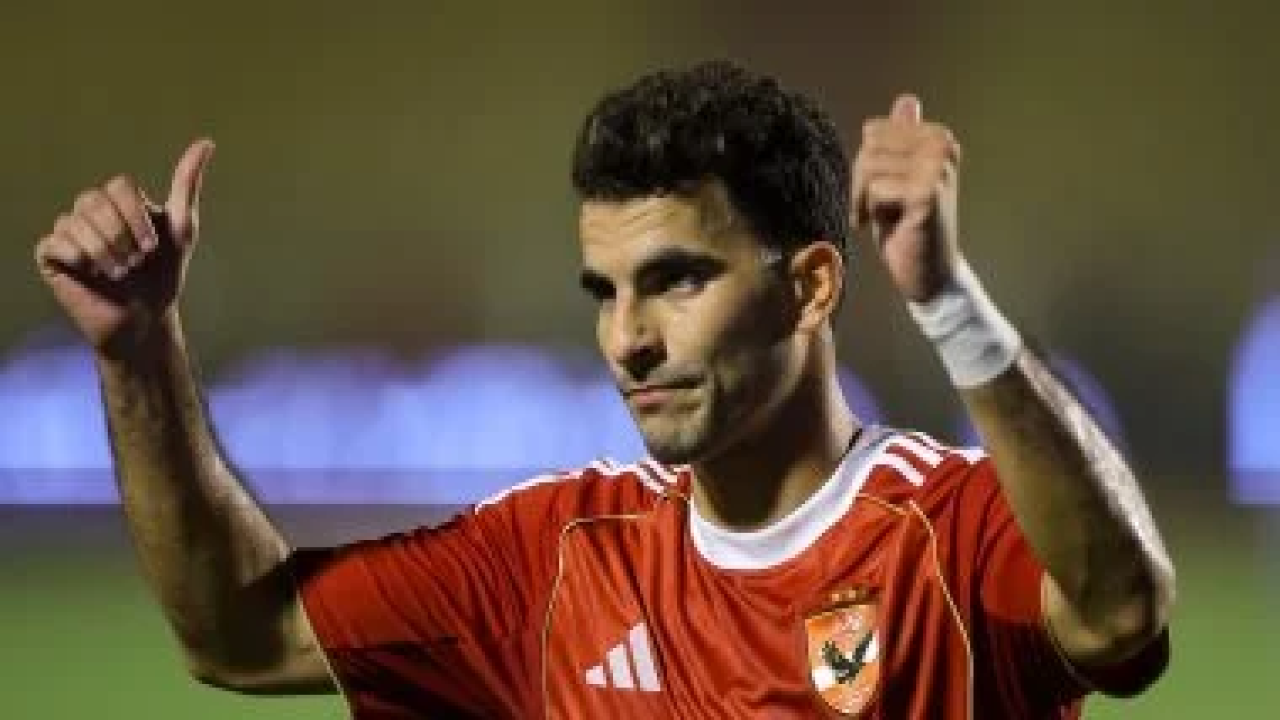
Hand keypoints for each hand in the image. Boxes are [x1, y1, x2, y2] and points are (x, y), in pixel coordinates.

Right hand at [34, 139, 214, 352]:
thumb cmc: (164, 275)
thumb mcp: (182, 228)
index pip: (120, 186)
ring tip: (120, 274)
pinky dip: (81, 260)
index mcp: (120, 203)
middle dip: (122, 236)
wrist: (146, 320)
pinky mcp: (52, 255)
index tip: (153, 248)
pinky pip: (55, 243)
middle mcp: (91, 212)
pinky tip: (94, 275)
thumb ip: (187, 184)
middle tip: (136, 263)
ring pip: (74, 221)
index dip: (136, 217)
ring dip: (105, 252)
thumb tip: (206, 143)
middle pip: (95, 200)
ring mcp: (69, 232)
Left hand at [853, 95, 960, 301]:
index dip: (866, 164)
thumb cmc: (907, 225)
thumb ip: (902, 138)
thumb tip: (908, 100)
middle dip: (861, 181)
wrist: (928, 272)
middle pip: (869, 146)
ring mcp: (937, 168)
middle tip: (874, 208)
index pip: (874, 131)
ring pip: (869, 165)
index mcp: (937, 136)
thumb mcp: (898, 176)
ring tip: (883, 217)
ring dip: (865, 198)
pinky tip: (890, 225)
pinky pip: (875, 188)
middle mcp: (942, 145)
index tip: (877, 191)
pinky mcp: (928, 192)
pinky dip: (873, 211)